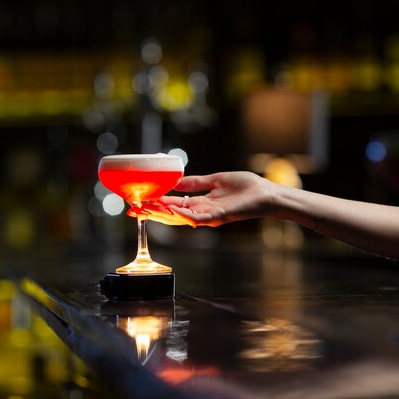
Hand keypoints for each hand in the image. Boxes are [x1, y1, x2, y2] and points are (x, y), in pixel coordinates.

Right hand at [128, 171, 274, 226]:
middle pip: (171, 215)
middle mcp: (201, 212)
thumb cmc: (245, 187)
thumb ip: (195, 182)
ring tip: (146, 209)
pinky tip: (171, 209)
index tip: (139, 200)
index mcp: (199, 203)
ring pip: (180, 218)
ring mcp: (208, 216)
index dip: (155, 203)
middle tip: (133, 210)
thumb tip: (175, 180)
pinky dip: (183, 215)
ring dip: (162, 214)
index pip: (172, 205)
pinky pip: (197, 218)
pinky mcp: (218, 217)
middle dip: (152, 213)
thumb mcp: (214, 180)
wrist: (266, 194)